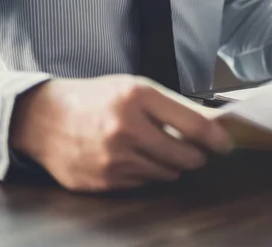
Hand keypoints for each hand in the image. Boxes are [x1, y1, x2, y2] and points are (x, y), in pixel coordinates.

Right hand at [10, 75, 232, 191]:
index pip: (193, 125)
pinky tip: (134, 158)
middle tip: (195, 151)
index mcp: (137, 97)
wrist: (45, 119)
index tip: (226, 144)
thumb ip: (173, 106)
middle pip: (185, 156)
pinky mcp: (103, 180)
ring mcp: (113, 158)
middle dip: (196, 156)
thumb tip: (213, 125)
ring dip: (171, 165)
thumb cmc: (97, 99)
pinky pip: (143, 183)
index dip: (216, 139)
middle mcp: (125, 128)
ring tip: (157, 150)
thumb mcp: (135, 88)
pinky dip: (147, 173)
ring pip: (166, 173)